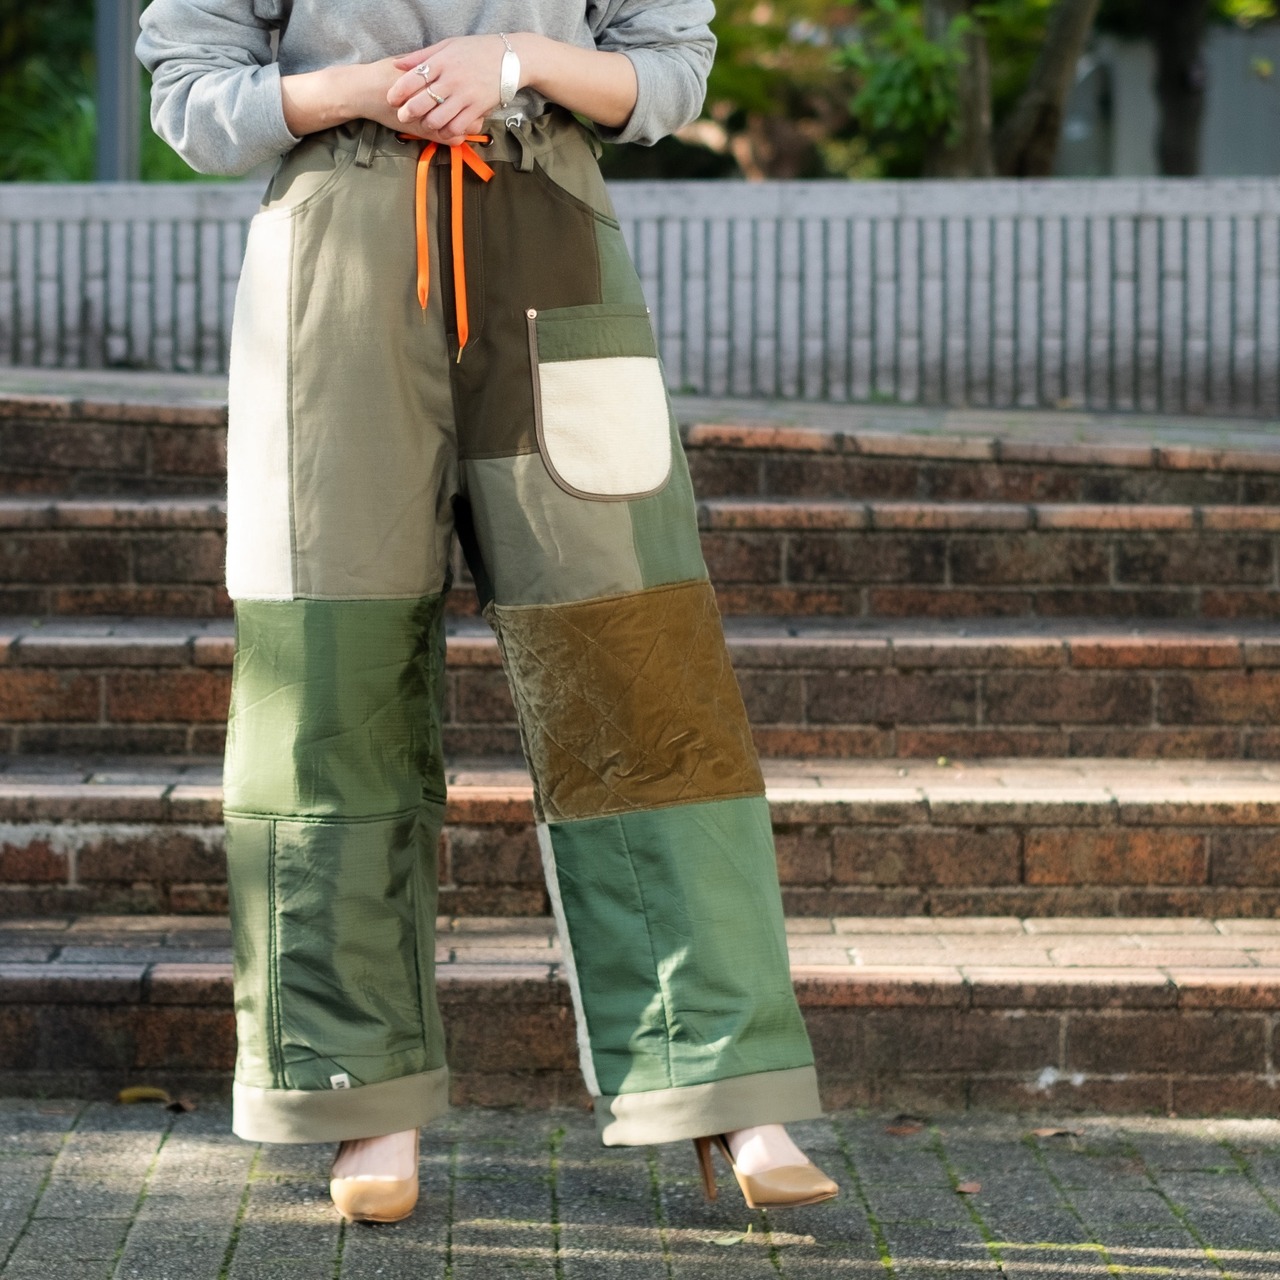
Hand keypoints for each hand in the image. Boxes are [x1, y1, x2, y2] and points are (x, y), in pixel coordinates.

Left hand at [388, 36, 508, 145]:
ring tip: (425, 123)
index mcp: (442, 62)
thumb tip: (398, 65)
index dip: (398, 92)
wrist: (510, 58)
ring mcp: (465, 96)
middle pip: (421, 103)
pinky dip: (447, 132)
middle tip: (403, 116)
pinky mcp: (478, 109)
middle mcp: (452, 79)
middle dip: (408, 113)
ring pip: (437, 119)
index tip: (391, 99)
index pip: (413, 79)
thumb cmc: (476, 50)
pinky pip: (457, 127)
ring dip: (427, 125)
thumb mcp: (448, 46)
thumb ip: (422, 57)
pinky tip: (444, 130)